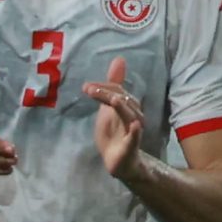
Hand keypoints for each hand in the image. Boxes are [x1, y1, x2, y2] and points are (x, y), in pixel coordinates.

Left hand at [85, 57, 144, 179]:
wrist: (118, 161)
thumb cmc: (114, 132)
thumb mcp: (108, 106)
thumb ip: (111, 85)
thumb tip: (119, 60)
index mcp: (128, 105)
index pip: (118, 90)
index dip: (103, 86)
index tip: (86, 87)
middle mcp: (134, 116)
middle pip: (124, 100)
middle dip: (107, 93)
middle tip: (89, 89)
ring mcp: (133, 131)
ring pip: (130, 116)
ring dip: (122, 107)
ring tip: (114, 99)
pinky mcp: (131, 147)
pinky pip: (135, 138)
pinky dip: (135, 132)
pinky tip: (134, 125)